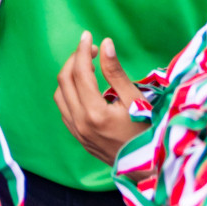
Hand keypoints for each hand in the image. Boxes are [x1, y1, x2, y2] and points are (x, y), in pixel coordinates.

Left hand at [54, 32, 145, 164]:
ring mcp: (76, 131)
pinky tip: (83, 86)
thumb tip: (104, 43)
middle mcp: (80, 122)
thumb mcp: (135, 100)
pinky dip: (68, 91)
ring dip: (69, 76)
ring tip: (87, 66)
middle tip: (91, 50)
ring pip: (59, 94)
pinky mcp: (77, 137)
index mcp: (94, 113)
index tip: (88, 36)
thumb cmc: (147, 132)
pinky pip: (63, 108)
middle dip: (75, 59)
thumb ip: (116, 72)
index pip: (80, 72)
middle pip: (64, 80)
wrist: (147, 169)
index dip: (83, 50)